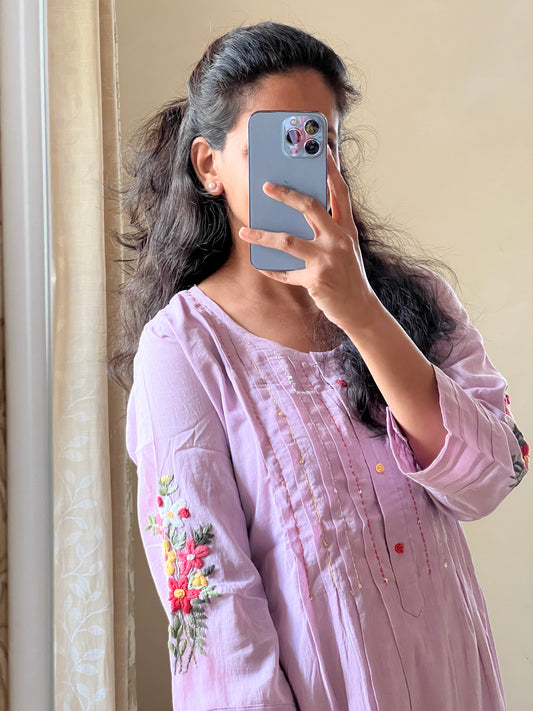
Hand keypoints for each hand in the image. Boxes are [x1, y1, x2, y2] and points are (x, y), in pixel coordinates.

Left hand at [239, 149, 378, 332]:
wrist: (359, 309)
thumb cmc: (348, 277)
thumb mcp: (344, 249)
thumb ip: (327, 231)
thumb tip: (295, 214)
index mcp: (347, 229)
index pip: (340, 193)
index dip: (331, 170)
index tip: (321, 150)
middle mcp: (339, 239)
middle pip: (310, 207)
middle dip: (286, 194)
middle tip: (265, 186)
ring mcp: (328, 259)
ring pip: (287, 241)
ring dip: (262, 236)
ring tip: (244, 232)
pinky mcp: (316, 279)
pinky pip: (286, 272)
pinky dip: (271, 270)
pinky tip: (260, 265)